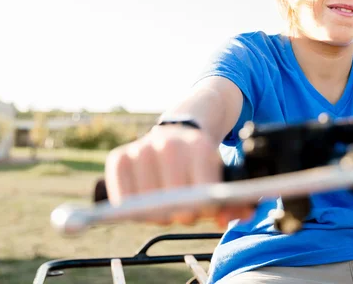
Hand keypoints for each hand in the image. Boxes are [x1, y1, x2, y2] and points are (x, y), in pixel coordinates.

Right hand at [104, 124, 251, 226]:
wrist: (179, 132)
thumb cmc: (200, 163)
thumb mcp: (222, 176)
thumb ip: (233, 202)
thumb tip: (223, 220)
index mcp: (199, 146)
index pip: (200, 190)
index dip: (204, 208)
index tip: (206, 210)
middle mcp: (168, 143)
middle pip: (171, 201)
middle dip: (180, 214)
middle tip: (185, 210)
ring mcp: (142, 149)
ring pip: (145, 205)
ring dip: (156, 214)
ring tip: (166, 205)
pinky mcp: (119, 157)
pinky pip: (120, 197)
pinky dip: (131, 208)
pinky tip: (144, 203)